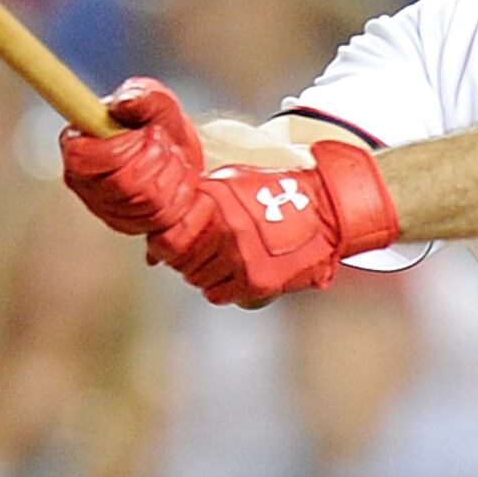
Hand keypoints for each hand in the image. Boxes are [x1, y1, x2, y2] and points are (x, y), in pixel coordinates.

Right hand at [60, 78, 210, 240]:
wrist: (178, 154)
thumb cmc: (157, 125)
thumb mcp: (154, 100)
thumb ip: (140, 96)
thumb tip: (124, 103)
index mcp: (78, 143)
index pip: (83, 158)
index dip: (119, 150)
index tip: (144, 135)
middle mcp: (83, 181)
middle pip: (122, 185)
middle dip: (157, 162)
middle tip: (166, 147)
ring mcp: (104, 208)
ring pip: (144, 206)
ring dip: (172, 180)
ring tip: (174, 164)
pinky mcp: (127, 226)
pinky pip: (158, 224)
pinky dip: (179, 202)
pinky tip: (178, 185)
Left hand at [169, 137, 400, 306]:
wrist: (323, 209)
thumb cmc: (275, 191)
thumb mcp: (230, 182)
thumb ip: (194, 203)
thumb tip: (154, 247)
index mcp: (216, 204)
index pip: (167, 240)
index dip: (163, 245)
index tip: (169, 244)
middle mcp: (227, 232)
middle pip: (181, 262)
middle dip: (184, 258)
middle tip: (199, 252)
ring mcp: (242, 257)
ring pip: (198, 280)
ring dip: (203, 273)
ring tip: (218, 261)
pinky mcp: (258, 280)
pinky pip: (219, 294)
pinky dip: (219, 288)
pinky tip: (229, 274)